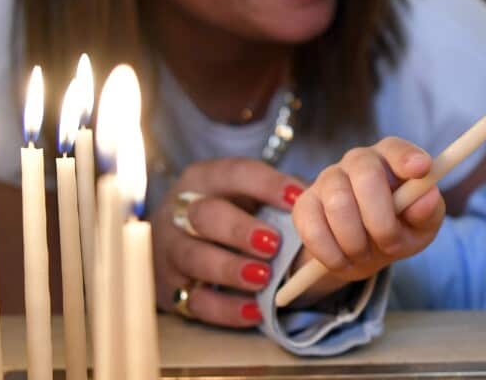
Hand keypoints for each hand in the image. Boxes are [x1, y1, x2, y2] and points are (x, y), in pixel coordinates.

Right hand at [150, 157, 303, 327]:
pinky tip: (254, 310)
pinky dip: (226, 308)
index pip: (234, 174)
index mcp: (203, 179)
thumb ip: (276, 196)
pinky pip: (196, 301)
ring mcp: (169, 249)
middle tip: (274, 244)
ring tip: (263, 277)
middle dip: (239, 229)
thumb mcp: (246, 194)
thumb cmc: (227, 212)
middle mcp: (179, 210)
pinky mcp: (170, 287)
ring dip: (230, 268)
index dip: (266, 185)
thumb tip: (316, 198)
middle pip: (204, 215)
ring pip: (194, 257)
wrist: (180, 238)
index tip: (298, 199)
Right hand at [291, 137, 445, 297]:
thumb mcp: (421, 226)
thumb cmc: (397, 229)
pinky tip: (342, 259)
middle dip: (381, 219)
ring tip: (364, 254)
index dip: (407, 157)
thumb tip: (427, 198)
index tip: (422, 169)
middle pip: (366, 174)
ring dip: (356, 241)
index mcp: (391, 158)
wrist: (363, 252)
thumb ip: (427, 212)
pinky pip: (313, 228)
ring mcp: (327, 179)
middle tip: (390, 245)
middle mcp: (358, 160)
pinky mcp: (304, 205)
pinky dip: (331, 254)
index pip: (397, 148)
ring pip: (338, 204)